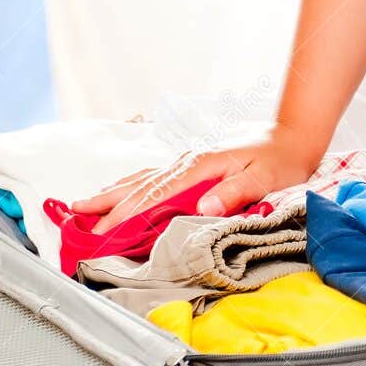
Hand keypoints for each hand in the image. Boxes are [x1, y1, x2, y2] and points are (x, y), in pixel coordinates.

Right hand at [68, 125, 322, 233]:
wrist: (292, 135)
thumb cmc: (280, 161)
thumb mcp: (264, 179)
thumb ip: (234, 193)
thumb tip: (203, 208)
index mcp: (199, 168)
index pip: (153, 194)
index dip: (124, 213)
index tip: (100, 230)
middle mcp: (186, 163)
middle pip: (138, 184)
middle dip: (106, 202)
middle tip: (73, 217)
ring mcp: (187, 162)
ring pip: (141, 178)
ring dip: (112, 192)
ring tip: (82, 205)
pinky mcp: (192, 166)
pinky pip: (152, 177)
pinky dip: (130, 185)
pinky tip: (122, 191)